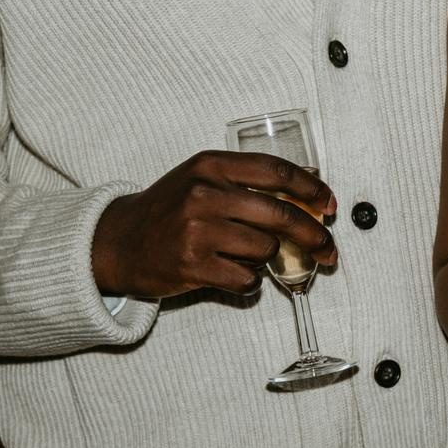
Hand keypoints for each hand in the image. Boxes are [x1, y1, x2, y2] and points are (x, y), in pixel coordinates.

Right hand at [91, 150, 337, 299]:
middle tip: (328, 248)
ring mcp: (197, 230)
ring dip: (267, 259)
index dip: (312, 189)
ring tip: (245, 256)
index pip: (277, 171)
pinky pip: (246, 279)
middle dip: (314, 235)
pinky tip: (233, 274)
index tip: (329, 205)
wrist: (118, 241)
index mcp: (211, 165)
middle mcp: (204, 194)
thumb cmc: (168, 209)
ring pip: (265, 249)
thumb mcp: (201, 178)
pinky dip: (249, 282)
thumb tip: (308, 194)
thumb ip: (246, 180)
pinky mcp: (192, 265)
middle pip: (281, 215)